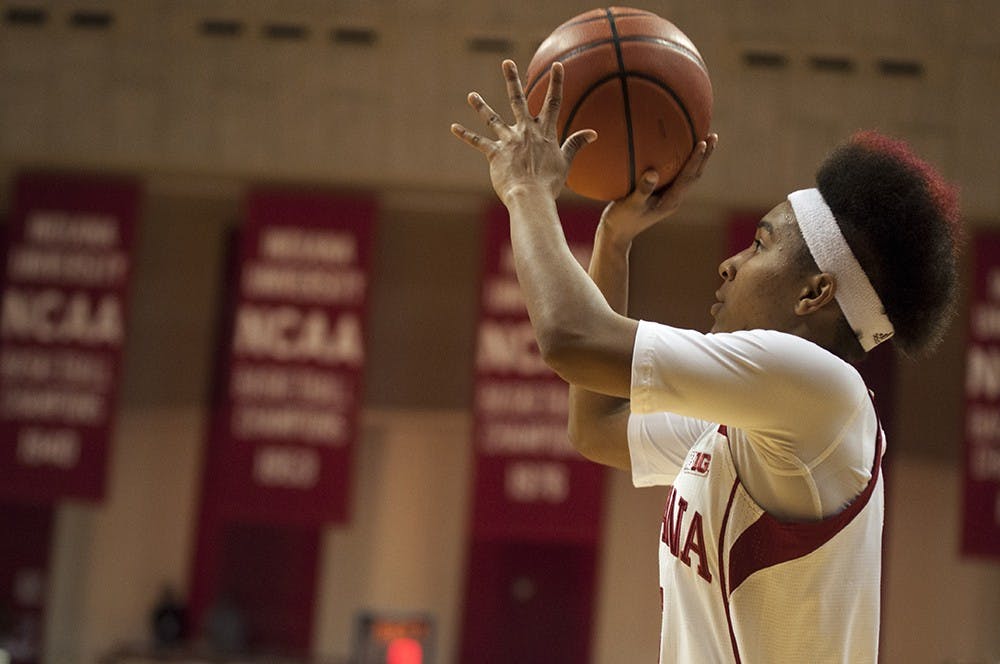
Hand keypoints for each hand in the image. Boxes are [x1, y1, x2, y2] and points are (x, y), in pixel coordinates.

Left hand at [451, 59, 596, 204]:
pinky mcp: (494, 154)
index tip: (557, 66)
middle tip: (506, 63)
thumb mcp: (566, 162)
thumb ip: (575, 144)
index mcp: (544, 133)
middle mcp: (525, 131)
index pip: (553, 102)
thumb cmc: (550, 183)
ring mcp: (508, 141)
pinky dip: (465, 135)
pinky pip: (478, 142)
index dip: (556, 83)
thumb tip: (593, 133)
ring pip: (492, 119)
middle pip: (518, 100)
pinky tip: (454, 128)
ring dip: (481, 106)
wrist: (530, 197)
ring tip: (471, 96)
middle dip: (512, 80)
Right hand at [600, 133, 718, 241]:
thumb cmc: (621, 221)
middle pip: (695, 175)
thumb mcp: (630, 205)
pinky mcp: (662, 195)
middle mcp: (674, 198)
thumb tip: (653, 173)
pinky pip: (677, 175)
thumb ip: (642, 190)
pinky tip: (677, 149)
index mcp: (670, 201)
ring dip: (698, 158)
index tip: (704, 142)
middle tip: (713, 136)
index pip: (688, 177)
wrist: (617, 235)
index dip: (697, 159)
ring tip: (704, 139)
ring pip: (688, 175)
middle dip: (705, 156)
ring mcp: (669, 197)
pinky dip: (682, 161)